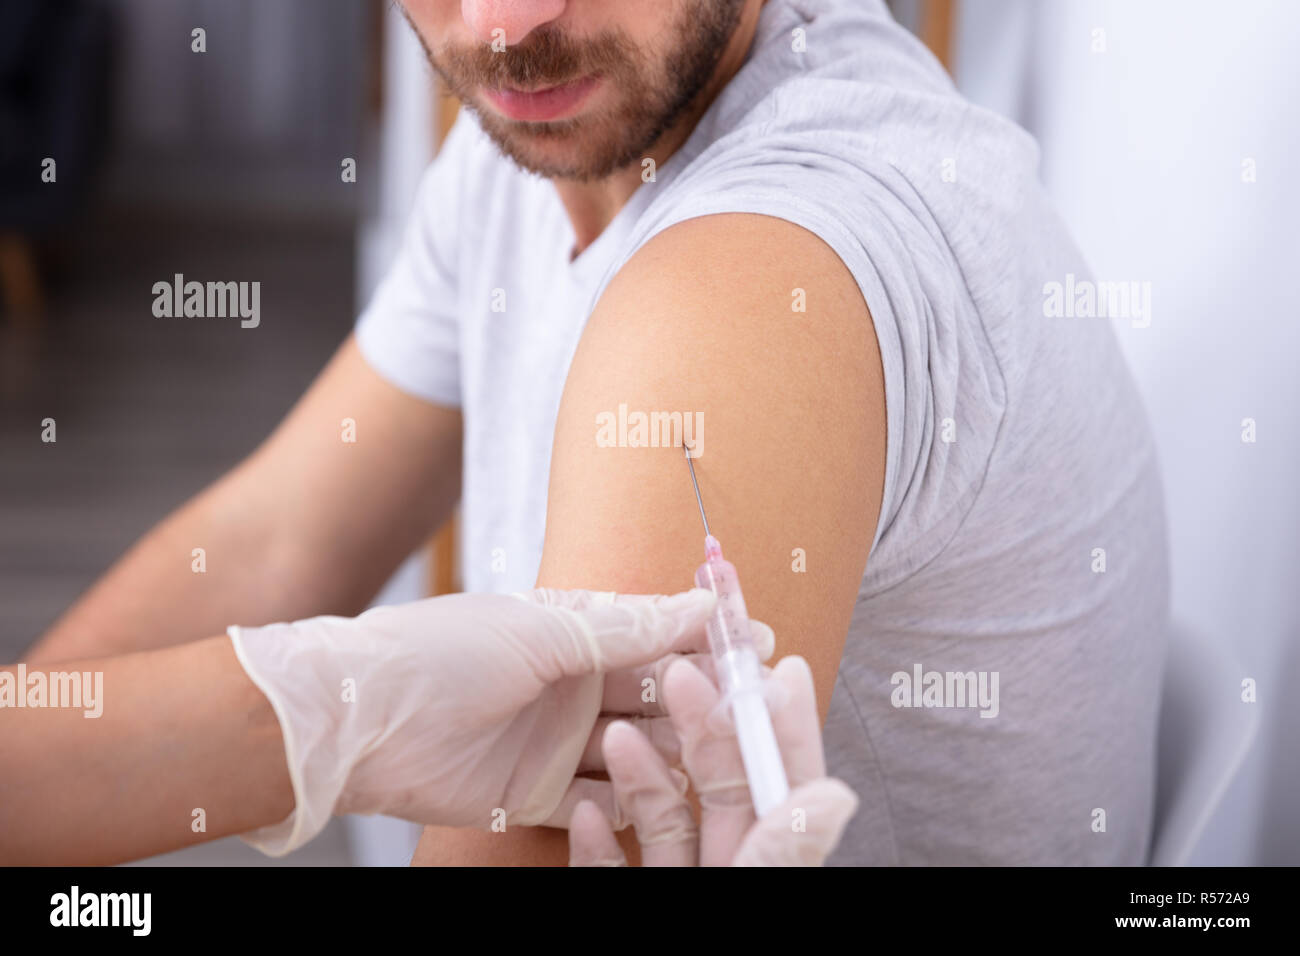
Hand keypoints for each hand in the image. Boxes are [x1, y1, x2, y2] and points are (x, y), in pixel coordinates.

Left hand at [228, 587, 772, 855]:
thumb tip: (699, 602)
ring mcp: (556, 739)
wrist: (362, 720)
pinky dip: (632, 795)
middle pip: (654, 692)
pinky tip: (660, 788)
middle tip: (747, 701)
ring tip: (713, 744)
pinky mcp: (537, 793)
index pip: (654, 632)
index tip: (754, 637)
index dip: (704, 637)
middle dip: (700, 694)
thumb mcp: (543, 629)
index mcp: (569, 630)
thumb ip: (626, 625)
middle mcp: (569, 684)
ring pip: (638, 746)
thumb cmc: (442, 652)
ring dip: (673, 745)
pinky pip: (602, 797)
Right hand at [567, 655, 857, 865]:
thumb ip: (782, 849)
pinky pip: (611, 868)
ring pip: (665, 821)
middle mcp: (727, 873)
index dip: (785, 727)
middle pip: (722, 788)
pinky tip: (585, 809)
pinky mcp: (629, 909)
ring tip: (616, 733)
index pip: (786, 786)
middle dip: (702, 726)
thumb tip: (834, 796)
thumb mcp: (749, 890)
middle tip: (680, 673)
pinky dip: (595, 839)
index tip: (783, 667)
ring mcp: (678, 888)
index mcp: (762, 866)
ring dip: (638, 772)